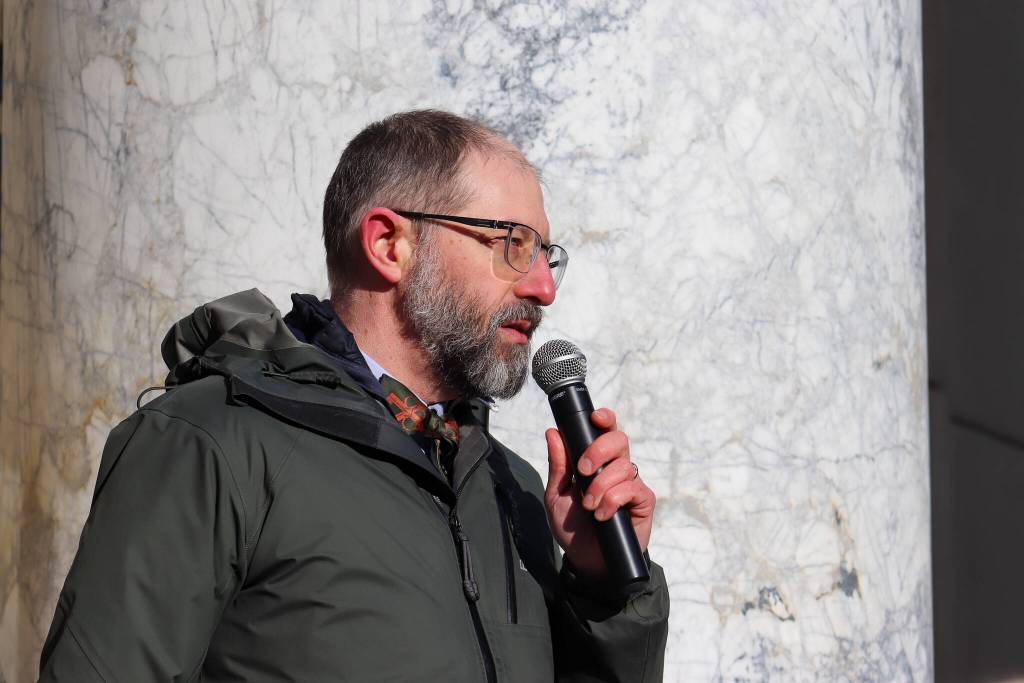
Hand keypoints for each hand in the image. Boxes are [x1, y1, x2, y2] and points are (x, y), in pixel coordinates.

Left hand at [544, 408, 655, 579]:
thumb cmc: (573, 528)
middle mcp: (617, 468)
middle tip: (583, 472)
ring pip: (623, 466)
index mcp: (598, 461)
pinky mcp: (643, 502)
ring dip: (601, 486)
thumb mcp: (557, 495)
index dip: (605, 419)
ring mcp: (632, 484)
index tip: (595, 417)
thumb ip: (558, 465)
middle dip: (598, 451)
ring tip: (589, 506)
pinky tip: (604, 515)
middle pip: (619, 439)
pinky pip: (632, 489)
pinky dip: (614, 500)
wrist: (587, 561)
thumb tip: (553, 432)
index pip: (606, 431)